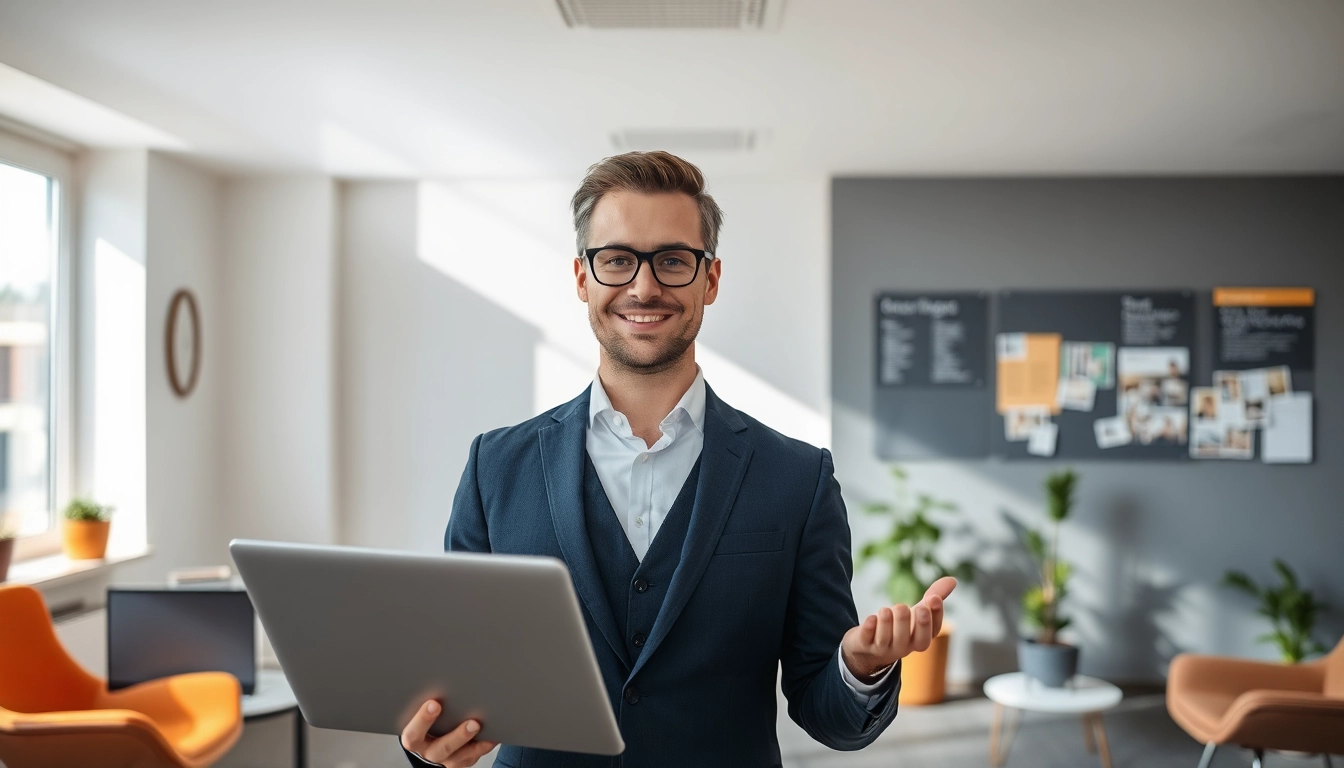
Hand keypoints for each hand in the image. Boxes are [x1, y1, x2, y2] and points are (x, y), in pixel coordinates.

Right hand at [400, 700, 497, 767]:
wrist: (430, 739)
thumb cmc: (427, 719)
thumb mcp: (420, 711)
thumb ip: (428, 703)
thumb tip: (445, 678)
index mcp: (414, 739)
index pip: (413, 734)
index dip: (422, 720)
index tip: (434, 703)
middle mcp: (429, 752)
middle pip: (441, 749)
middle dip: (458, 736)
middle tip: (472, 722)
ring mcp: (446, 759)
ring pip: (459, 756)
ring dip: (474, 743)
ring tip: (483, 727)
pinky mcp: (461, 761)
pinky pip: (472, 757)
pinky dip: (483, 745)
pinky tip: (492, 735)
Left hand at [841, 576, 956, 682]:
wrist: (869, 648)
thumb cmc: (899, 627)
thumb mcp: (916, 612)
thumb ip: (934, 597)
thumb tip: (953, 580)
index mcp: (919, 638)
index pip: (932, 632)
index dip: (935, 617)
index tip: (934, 598)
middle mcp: (904, 647)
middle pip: (914, 640)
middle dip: (916, 623)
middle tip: (916, 606)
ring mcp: (884, 648)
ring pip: (888, 639)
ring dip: (889, 623)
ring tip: (887, 609)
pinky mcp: (865, 645)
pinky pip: (867, 640)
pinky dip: (869, 629)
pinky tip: (871, 618)